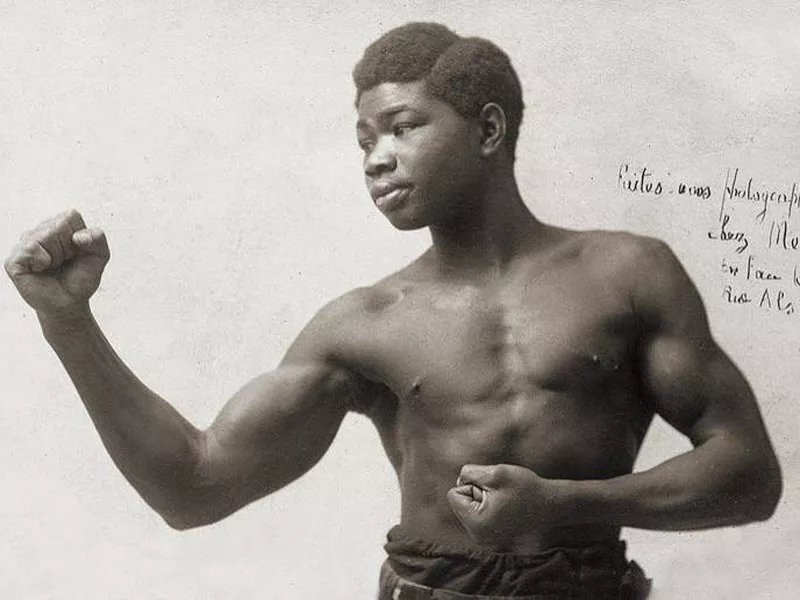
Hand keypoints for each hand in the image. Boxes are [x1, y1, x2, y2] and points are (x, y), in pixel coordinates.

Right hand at [5, 209, 109, 315]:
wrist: (69, 301)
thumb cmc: (80, 277)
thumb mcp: (99, 255)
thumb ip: (97, 238)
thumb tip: (79, 237)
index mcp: (60, 224)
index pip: (71, 216)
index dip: (79, 237)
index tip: (77, 252)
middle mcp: (40, 229)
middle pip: (58, 226)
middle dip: (68, 249)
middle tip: (65, 262)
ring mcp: (25, 242)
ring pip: (45, 236)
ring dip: (56, 257)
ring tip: (53, 265)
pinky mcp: (14, 258)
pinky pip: (31, 248)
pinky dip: (42, 262)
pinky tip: (41, 269)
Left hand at [446, 463, 568, 548]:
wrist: (555, 507)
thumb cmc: (527, 489)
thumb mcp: (495, 473)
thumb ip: (469, 473)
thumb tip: (459, 481)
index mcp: (476, 524)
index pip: (454, 495)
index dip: (472, 485)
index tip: (494, 490)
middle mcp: (480, 539)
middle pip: (462, 505)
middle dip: (478, 495)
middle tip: (503, 496)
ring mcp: (490, 543)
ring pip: (474, 511)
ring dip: (487, 503)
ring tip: (509, 503)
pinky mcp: (499, 543)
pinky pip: (485, 520)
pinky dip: (495, 513)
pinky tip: (513, 512)